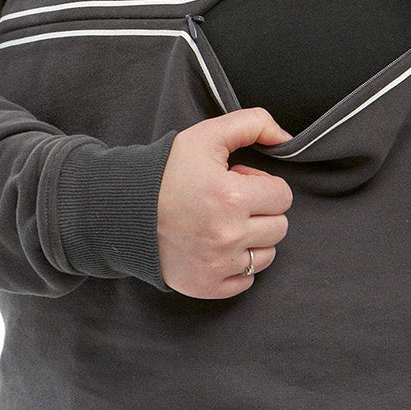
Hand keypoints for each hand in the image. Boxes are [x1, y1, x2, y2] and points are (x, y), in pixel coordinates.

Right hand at [157, 107, 293, 297]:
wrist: (126, 210)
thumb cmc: (168, 172)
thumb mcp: (207, 135)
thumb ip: (252, 124)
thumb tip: (284, 138)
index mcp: (231, 197)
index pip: (282, 196)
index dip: (263, 185)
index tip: (240, 183)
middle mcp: (227, 235)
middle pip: (279, 227)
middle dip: (261, 212)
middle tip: (232, 202)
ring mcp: (218, 265)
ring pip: (266, 255)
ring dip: (253, 239)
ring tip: (225, 223)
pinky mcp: (207, 286)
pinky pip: (246, 280)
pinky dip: (237, 266)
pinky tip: (217, 247)